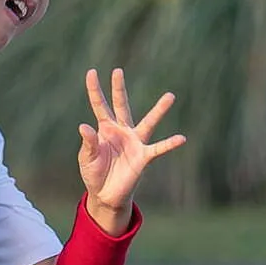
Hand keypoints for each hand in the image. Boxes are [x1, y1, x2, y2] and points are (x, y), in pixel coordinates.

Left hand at [79, 68, 185, 221]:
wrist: (105, 194)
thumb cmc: (94, 173)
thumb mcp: (87, 157)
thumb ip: (89, 142)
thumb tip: (84, 126)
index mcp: (105, 128)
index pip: (99, 105)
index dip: (95, 90)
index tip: (91, 72)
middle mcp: (121, 131)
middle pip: (121, 105)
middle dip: (119, 89)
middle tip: (118, 70)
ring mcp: (134, 142)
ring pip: (148, 122)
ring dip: (159, 110)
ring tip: (170, 96)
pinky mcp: (143, 157)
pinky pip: (159, 148)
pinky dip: (169, 144)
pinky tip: (181, 138)